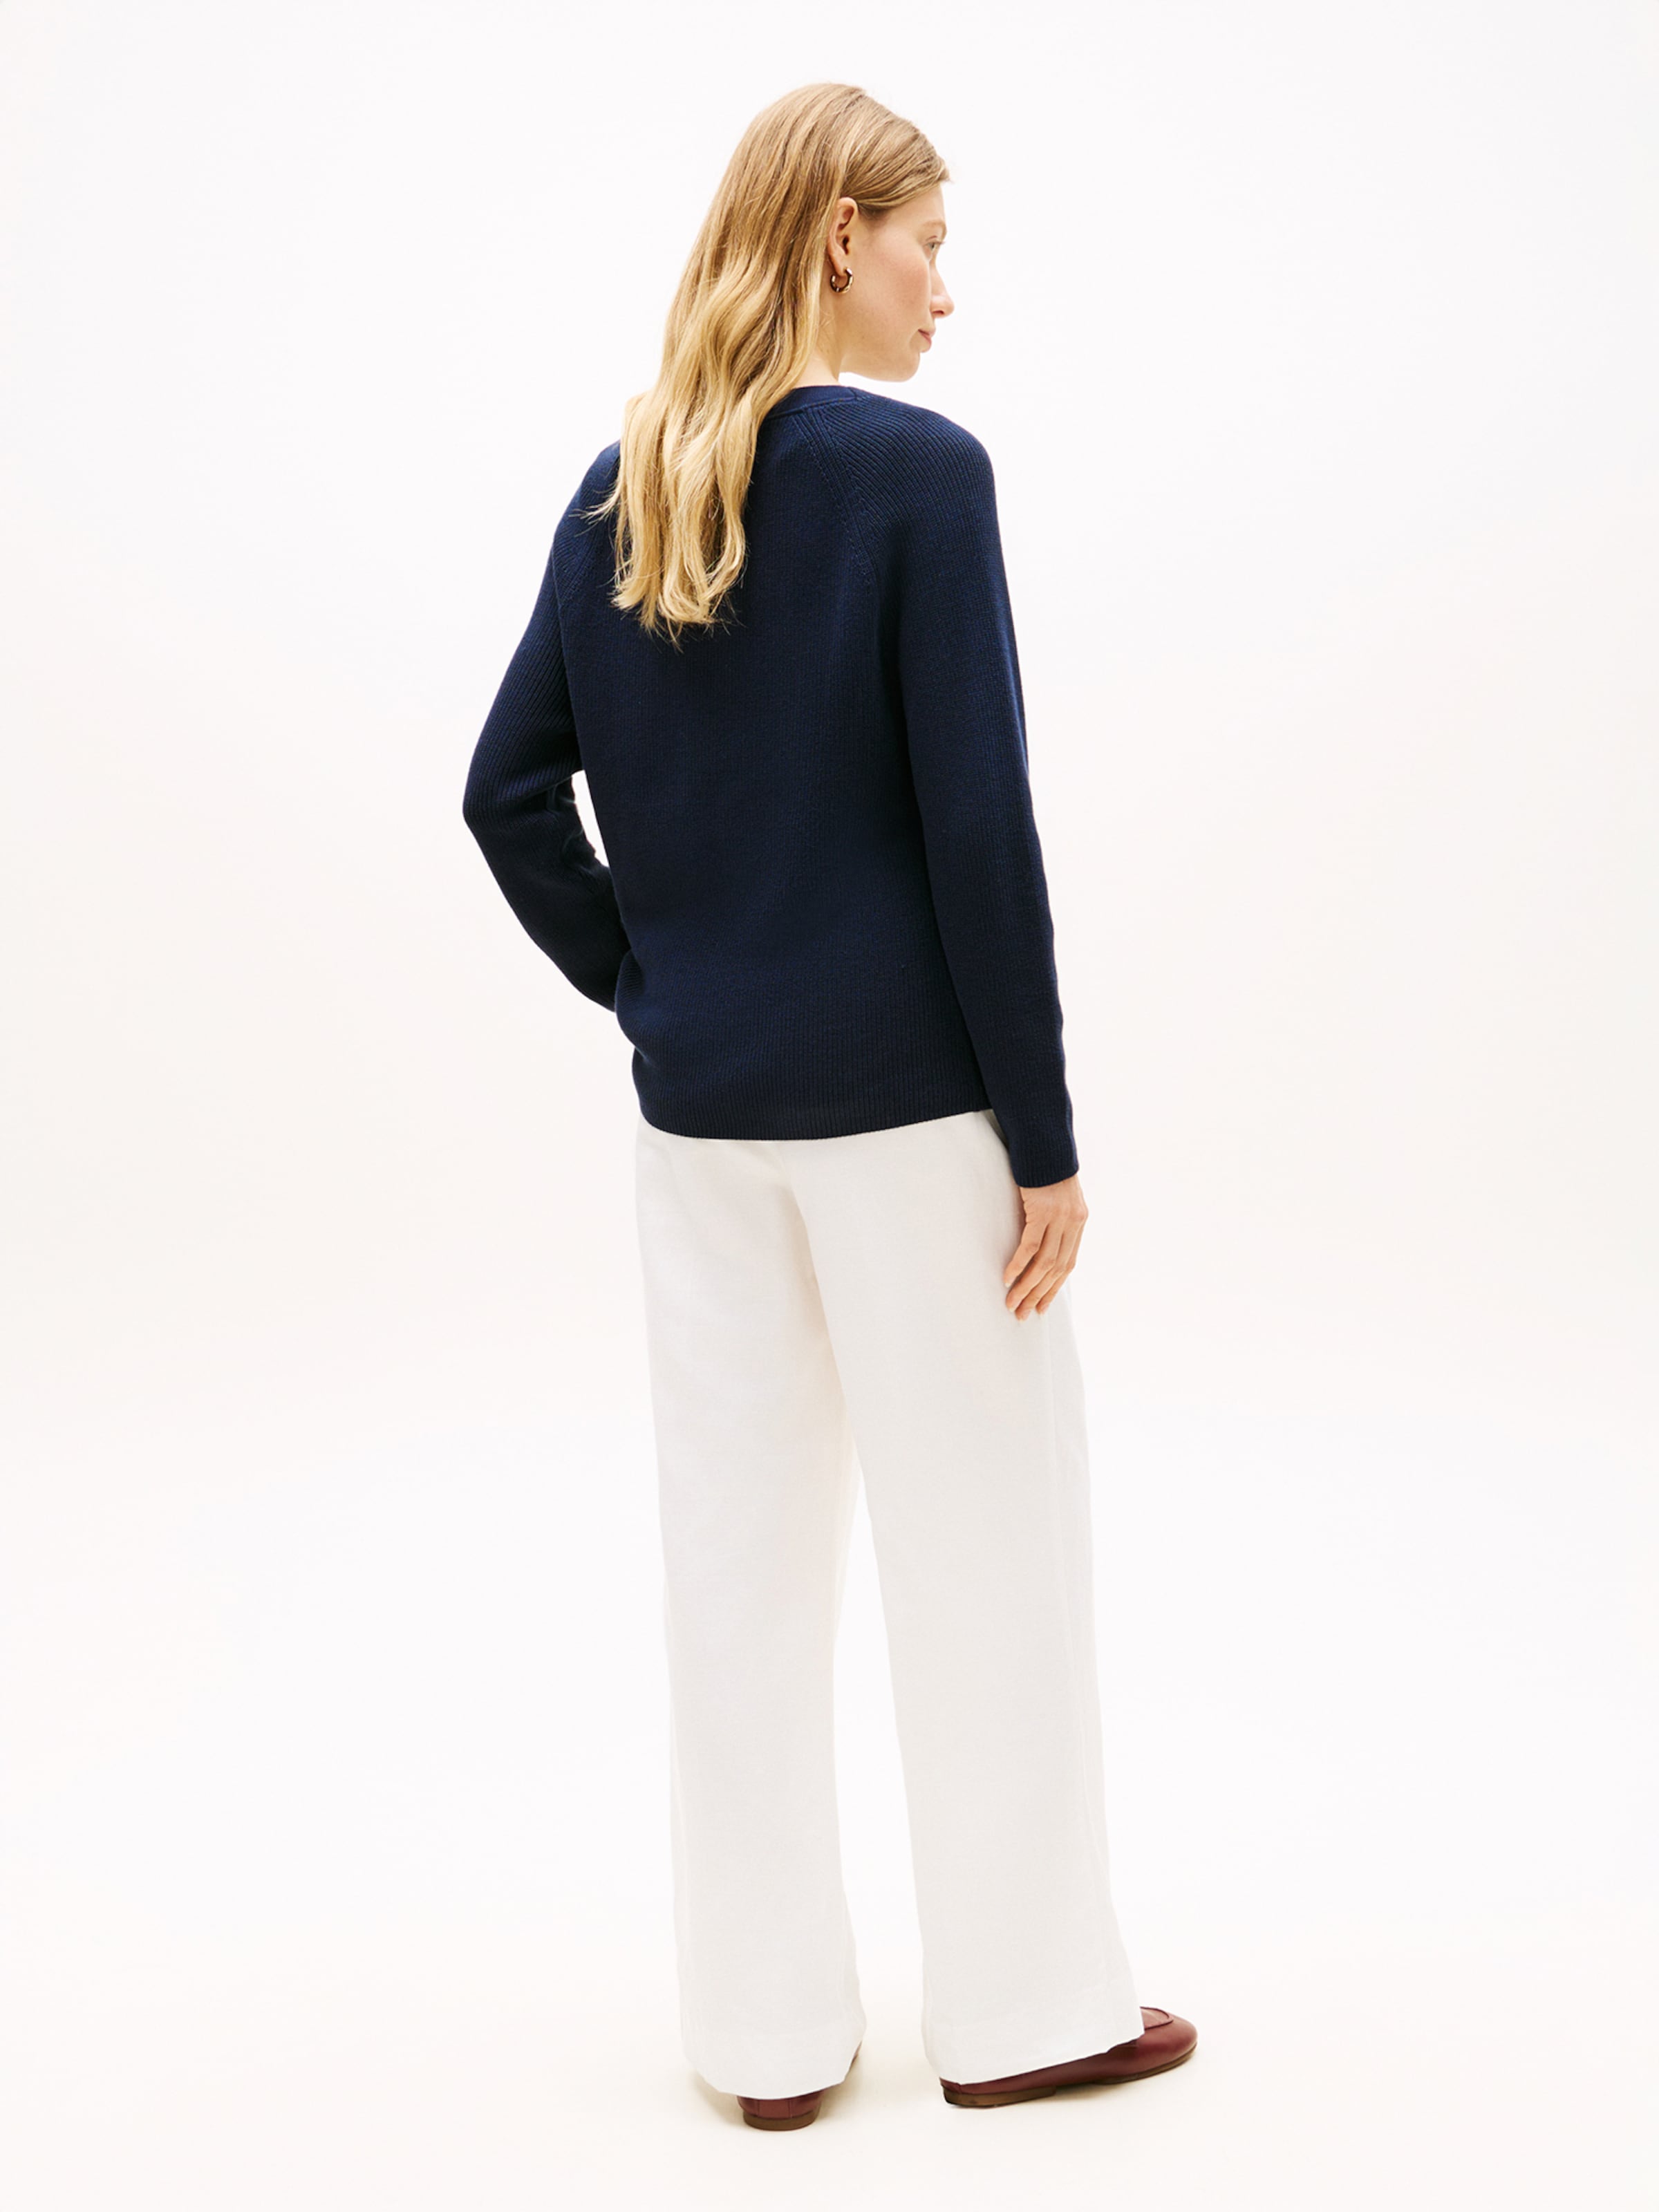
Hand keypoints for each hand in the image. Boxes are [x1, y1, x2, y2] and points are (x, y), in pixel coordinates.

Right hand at [1003, 1172, 1087, 1318]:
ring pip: (1044, 1262)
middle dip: (1038, 1295)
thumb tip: (1041, 1243)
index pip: (1067, 1265)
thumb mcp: (1057, 1197)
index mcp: (1079, 1223)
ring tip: (1012, 1302)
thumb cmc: (1046, 1169)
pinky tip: (1008, 1278)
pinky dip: (1019, 1264)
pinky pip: (1031, 1245)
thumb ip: (1054, 1220)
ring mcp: (1060, 1218)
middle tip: (1022, 1314)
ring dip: (1026, 1286)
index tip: (1040, 1308)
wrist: (1046, 1143)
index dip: (1053, 1289)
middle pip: (1056, 1269)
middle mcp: (1073, 1223)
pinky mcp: (1043, 1210)